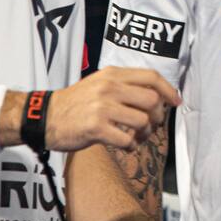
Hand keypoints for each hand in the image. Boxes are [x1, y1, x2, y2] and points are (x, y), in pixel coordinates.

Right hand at [46, 66, 179, 150]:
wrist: (44, 117)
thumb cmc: (75, 103)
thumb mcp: (99, 83)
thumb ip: (124, 85)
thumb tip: (155, 94)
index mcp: (112, 74)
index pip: (151, 76)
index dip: (168, 90)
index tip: (176, 101)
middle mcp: (109, 87)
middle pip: (152, 100)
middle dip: (158, 116)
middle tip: (151, 124)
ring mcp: (102, 107)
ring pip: (143, 121)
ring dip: (145, 134)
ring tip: (137, 137)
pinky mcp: (96, 128)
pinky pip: (127, 140)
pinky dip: (131, 146)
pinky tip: (125, 146)